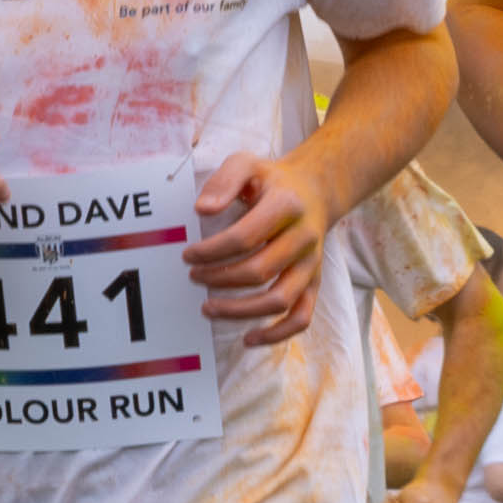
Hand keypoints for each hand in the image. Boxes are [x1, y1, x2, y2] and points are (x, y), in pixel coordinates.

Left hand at [183, 151, 325, 343]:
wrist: (315, 190)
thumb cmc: (270, 179)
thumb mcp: (246, 163)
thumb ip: (223, 181)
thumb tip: (202, 210)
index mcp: (286, 206)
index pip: (244, 237)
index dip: (211, 251)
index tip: (187, 256)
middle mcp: (304, 237)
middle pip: (259, 271)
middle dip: (219, 278)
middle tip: (192, 277)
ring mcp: (312, 263)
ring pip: (279, 300)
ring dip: (240, 311)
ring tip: (208, 308)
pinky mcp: (314, 282)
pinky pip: (302, 317)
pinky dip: (277, 334)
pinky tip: (248, 338)